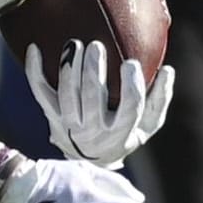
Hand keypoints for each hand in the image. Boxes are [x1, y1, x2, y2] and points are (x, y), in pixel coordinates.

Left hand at [25, 41, 174, 168]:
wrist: (90, 158)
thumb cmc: (124, 133)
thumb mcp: (147, 125)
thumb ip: (160, 99)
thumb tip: (168, 70)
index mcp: (121, 132)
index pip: (130, 108)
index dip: (131, 85)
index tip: (130, 62)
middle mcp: (93, 132)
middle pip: (93, 99)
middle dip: (94, 71)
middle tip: (96, 45)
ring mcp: (70, 125)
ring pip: (67, 95)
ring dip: (69, 69)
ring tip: (75, 44)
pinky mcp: (52, 116)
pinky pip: (40, 92)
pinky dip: (35, 71)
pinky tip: (34, 48)